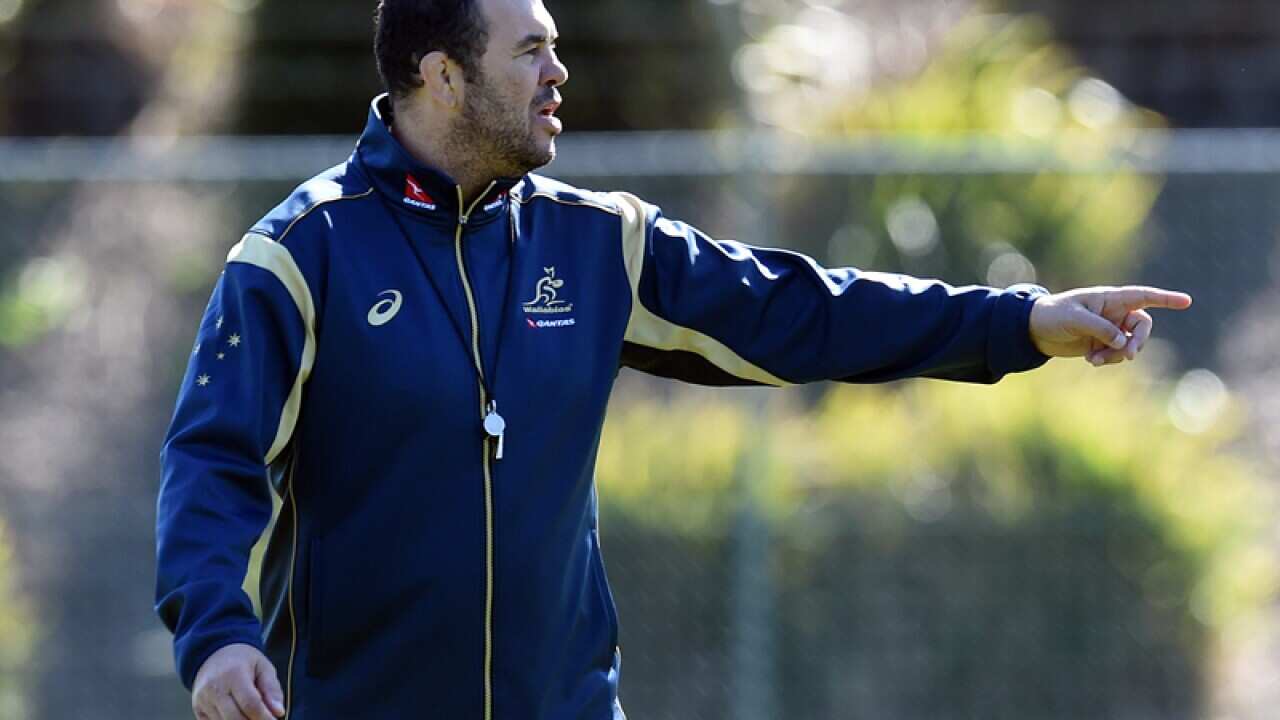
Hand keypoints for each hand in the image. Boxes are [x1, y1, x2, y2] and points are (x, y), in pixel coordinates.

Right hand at [192, 643, 285, 719]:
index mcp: (233, 674)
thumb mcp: (263, 667)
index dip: (264, 717)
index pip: (250, 704)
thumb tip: (279, 712)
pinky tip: (238, 715)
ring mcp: (202, 699)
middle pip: (236, 718)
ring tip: (252, 715)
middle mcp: (214, 688)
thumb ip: (272, 689)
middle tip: (264, 719)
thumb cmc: (244, 661)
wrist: (214, 652)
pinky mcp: (197, 708)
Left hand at [1028, 285, 1191, 365]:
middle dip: (1138, 342)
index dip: (1166, 299)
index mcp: (1110, 298)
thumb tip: (1122, 342)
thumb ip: (1101, 328)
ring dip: (1118, 355)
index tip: (1187, 301)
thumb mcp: (1075, 319)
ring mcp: (1109, 329)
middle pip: (1142, 327)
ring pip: (1130, 344)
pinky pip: (1117, 354)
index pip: (1143, 297)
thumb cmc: (1052, 315)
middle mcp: (1114, 313)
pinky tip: (1092, 361)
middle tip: (1128, 355)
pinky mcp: (1102, 344)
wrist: (1034, 330)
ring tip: (1096, 361)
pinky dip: (1109, 360)